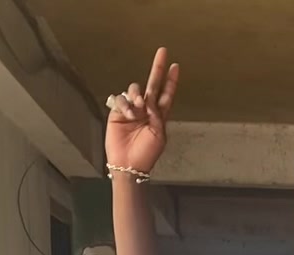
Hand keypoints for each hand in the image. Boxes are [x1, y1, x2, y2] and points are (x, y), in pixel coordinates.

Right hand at [105, 47, 178, 174]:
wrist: (129, 164)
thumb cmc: (146, 153)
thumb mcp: (158, 135)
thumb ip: (157, 115)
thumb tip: (149, 100)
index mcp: (159, 116)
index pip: (166, 94)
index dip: (171, 81)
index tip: (176, 66)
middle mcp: (146, 109)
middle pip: (153, 84)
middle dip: (157, 68)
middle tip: (163, 51)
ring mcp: (132, 109)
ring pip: (135, 89)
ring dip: (137, 95)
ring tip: (138, 110)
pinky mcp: (118, 112)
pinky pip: (121, 99)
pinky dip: (125, 104)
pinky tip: (129, 115)